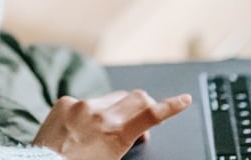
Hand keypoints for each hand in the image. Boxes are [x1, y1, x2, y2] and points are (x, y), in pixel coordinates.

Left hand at [31, 89, 192, 159]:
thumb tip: (140, 134)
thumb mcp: (113, 159)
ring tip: (104, 129)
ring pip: (110, 98)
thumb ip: (129, 140)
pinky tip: (80, 127)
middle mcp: (101, 114)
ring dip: (115, 109)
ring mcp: (81, 105)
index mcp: (117, 133)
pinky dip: (89, 111)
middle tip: (145, 115)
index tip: (185, 100)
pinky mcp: (64, 102)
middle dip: (146, 104)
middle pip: (136, 97)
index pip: (152, 115)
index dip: (172, 106)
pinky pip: (84, 101)